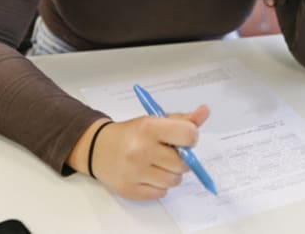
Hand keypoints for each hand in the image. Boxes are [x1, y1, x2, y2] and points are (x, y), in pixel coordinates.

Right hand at [75, 106, 209, 199]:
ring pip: (174, 180)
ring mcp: (134, 172)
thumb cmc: (132, 133)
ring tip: (159, 164)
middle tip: (169, 153)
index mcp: (149, 128)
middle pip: (183, 163)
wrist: (98, 147)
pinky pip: (161, 193)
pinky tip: (149, 174)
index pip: (188, 135)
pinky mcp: (130, 190)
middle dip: (181, 159)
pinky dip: (160, 186)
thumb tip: (205, 111)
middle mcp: (141, 150)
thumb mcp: (155, 120)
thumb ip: (183, 119)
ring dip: (172, 174)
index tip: (184, 138)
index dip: (191, 138)